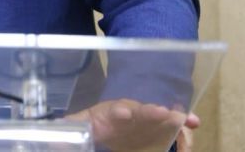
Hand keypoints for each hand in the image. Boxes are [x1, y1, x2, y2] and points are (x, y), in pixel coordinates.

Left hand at [66, 99, 198, 151]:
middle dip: (152, 112)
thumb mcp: (83, 125)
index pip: (115, 110)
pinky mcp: (161, 134)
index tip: (124, 113)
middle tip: (163, 113)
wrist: (111, 128)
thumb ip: (70, 127)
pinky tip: (194, 130)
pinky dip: (185, 133)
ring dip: (176, 120)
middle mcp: (133, 115)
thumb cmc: (97, 124)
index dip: (120, 111)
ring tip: (190, 121)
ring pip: (163, 120)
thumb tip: (50, 128)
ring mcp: (149, 123)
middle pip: (143, 112)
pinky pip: (176, 133)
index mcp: (110, 113)